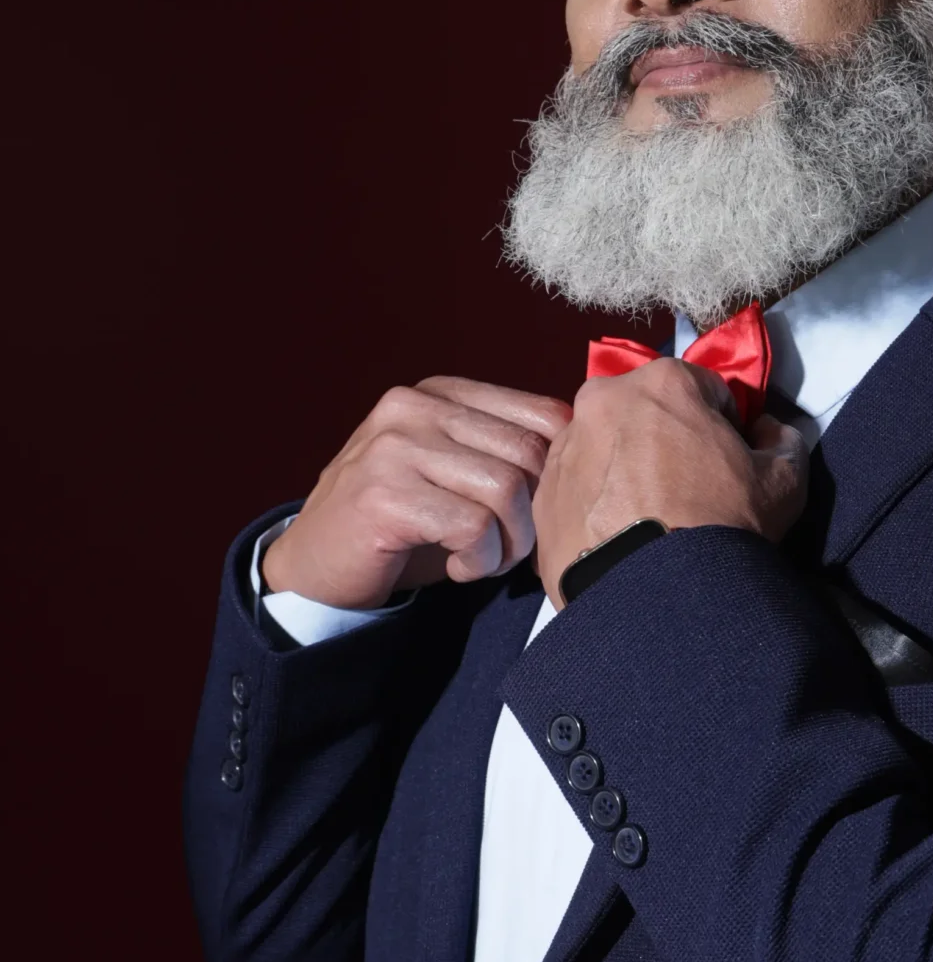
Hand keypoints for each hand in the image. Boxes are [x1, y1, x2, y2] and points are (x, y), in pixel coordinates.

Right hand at [260, 376, 573, 608]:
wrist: (316, 568)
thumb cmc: (400, 525)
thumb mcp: (455, 473)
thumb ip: (504, 453)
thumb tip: (586, 453)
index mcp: (441, 392)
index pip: (542, 414)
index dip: (560, 473)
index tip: (538, 512)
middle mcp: (414, 406)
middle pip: (530, 453)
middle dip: (535, 515)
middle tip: (510, 548)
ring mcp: (395, 446)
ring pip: (506, 489)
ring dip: (509, 543)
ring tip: (482, 558)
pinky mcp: (385, 493)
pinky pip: (474, 527)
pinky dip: (480, 560)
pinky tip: (459, 568)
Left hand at [533, 359, 808, 604]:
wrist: (658, 596)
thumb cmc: (723, 523)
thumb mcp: (785, 479)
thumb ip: (782, 440)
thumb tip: (766, 432)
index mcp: (661, 382)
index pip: (704, 389)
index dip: (723, 424)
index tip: (728, 459)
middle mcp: (602, 401)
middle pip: (645, 412)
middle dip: (666, 439)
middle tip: (687, 488)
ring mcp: (564, 448)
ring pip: (605, 448)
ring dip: (626, 468)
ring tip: (650, 517)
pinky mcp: (543, 497)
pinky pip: (578, 489)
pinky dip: (597, 504)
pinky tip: (621, 537)